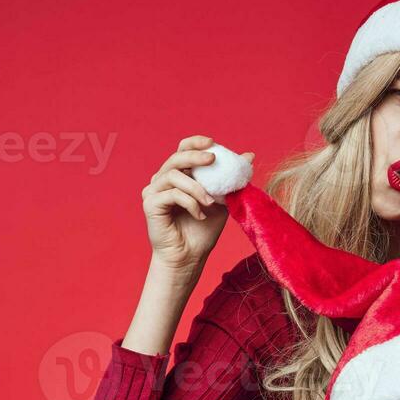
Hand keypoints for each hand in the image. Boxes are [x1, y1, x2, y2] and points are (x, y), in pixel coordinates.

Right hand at [141, 134, 254, 270]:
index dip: (195, 143)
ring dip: (197, 187)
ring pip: (173, 175)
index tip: (212, 143)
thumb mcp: (223, 200)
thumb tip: (249, 155)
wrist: (190, 257)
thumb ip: (231, 178)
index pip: (182, 150)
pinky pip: (172, 194)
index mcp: (178, 176)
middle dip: (195, 156)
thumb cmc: (203, 230)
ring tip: (210, 202)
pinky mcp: (150, 204)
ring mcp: (153, 191)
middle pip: (175, 158)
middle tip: (212, 159)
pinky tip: (200, 215)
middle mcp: (162, 180)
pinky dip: (190, 203)